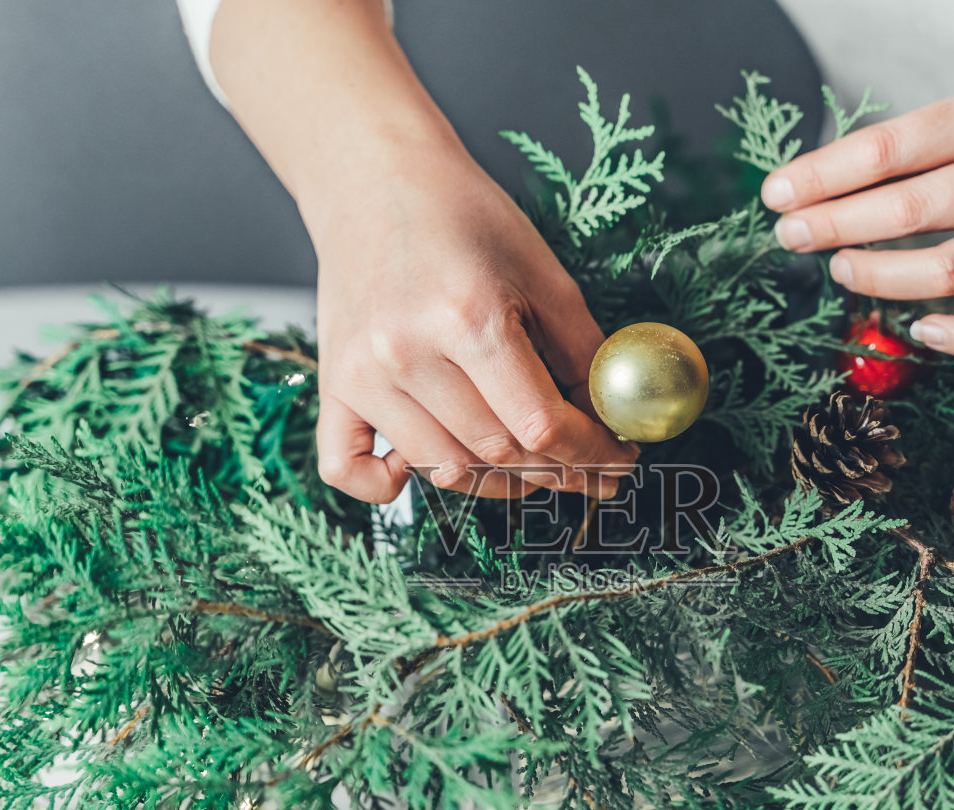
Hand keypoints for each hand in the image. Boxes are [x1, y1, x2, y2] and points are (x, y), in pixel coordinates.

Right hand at [311, 153, 635, 502]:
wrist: (375, 180)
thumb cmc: (463, 218)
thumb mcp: (544, 272)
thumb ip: (583, 353)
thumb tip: (613, 420)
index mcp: (470, 319)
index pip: (541, 425)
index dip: (592, 454)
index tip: (619, 460)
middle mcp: (409, 354)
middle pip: (497, 453)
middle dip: (556, 472)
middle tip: (591, 469)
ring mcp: (364, 375)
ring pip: (444, 469)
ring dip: (497, 481)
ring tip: (533, 466)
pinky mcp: (334, 384)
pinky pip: (348, 469)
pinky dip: (386, 486)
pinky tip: (428, 465)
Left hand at [761, 88, 953, 358]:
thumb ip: (917, 151)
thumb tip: (818, 187)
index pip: (886, 150)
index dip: (822, 176)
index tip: (777, 196)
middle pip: (906, 210)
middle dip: (833, 225)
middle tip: (792, 236)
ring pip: (944, 272)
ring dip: (878, 277)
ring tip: (841, 270)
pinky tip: (920, 331)